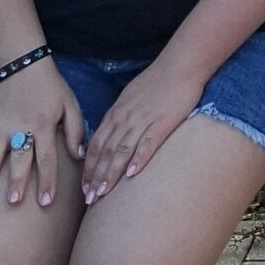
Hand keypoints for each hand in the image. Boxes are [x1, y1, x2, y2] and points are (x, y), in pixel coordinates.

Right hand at [0, 60, 85, 207]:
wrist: (24, 62)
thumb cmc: (50, 86)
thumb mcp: (70, 104)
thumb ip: (76, 130)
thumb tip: (79, 156)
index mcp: (43, 126)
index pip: (47, 159)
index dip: (47, 181)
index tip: (46, 202)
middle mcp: (21, 127)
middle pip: (19, 158)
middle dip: (17, 181)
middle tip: (14, 201)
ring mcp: (1, 123)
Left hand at [80, 53, 204, 201]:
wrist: (181, 65)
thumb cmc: (158, 80)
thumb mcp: (131, 96)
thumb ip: (120, 116)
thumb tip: (113, 133)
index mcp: (116, 113)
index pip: (96, 144)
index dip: (89, 167)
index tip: (84, 187)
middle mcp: (125, 118)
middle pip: (105, 151)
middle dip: (95, 177)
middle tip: (88, 199)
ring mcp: (143, 120)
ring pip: (121, 151)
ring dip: (110, 174)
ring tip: (103, 193)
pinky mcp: (162, 122)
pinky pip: (148, 143)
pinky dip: (138, 159)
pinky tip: (131, 176)